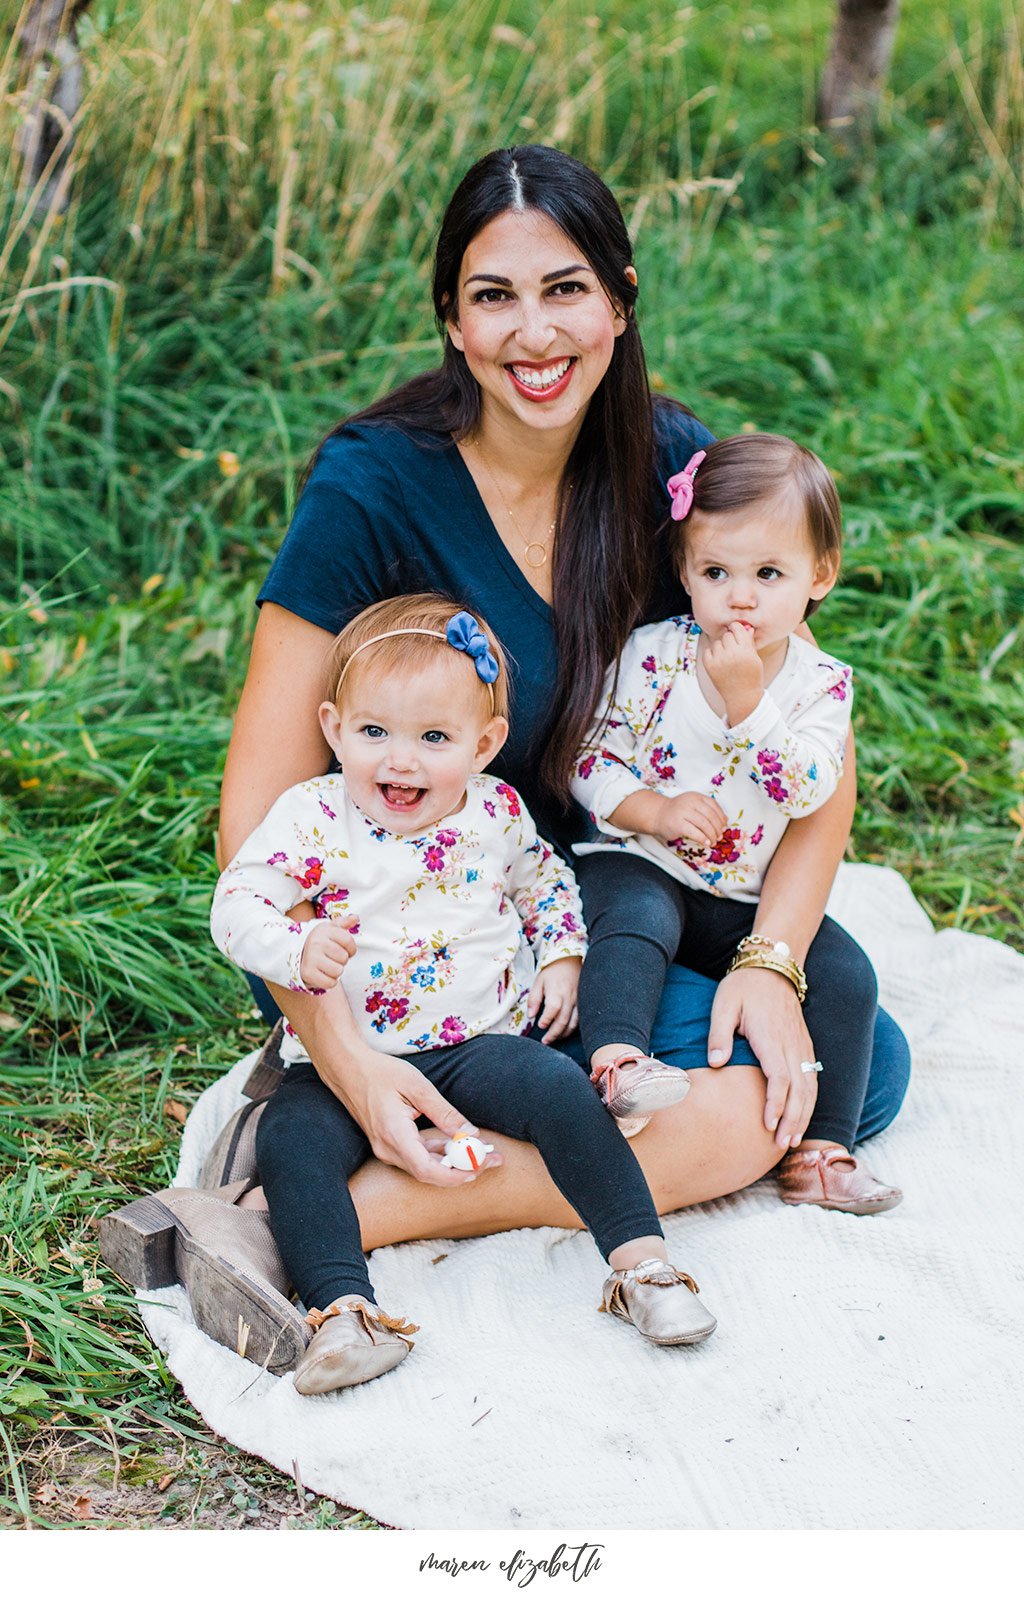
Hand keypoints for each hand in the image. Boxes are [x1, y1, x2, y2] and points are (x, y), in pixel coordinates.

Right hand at [299, 916, 356, 988]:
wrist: (296, 955)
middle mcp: (316, 943)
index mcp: (324, 931)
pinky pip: (330, 983)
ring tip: (327, 965)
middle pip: (344, 957)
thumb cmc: (319, 942)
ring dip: (336, 971)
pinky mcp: (308, 973)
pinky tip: (323, 974)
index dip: (351, 949)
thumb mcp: (329, 929)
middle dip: (342, 960)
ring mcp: (311, 958)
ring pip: (338, 971)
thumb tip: (355, 918)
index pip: (348, 941)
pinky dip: (329, 981)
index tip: (346, 950)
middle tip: (332, 958)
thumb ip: (343, 923)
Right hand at [330, 1037, 504, 1187]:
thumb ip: (445, 1112)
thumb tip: (470, 1134)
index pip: (428, 1171)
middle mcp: (387, 1149)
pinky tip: (457, 1145)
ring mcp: (385, 1149)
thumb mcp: (417, 1086)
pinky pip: (416, 1158)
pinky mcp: (387, 1145)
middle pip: (430, 1174)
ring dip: (454, 1163)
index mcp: (394, 1134)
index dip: (457, 1174)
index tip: (482, 1166)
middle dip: (464, 1170)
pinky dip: (439, 1154)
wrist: (347, 1069)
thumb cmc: (380, 1073)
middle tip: (493, 1159)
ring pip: (424, 1167)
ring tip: (484, 1152)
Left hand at [527, 955, 580, 1041]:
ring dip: (564, 1034)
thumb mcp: (539, 982)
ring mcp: (579, 1000)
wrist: (570, 960)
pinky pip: (580, 1019)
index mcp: (557, 991)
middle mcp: (569, 997)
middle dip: (554, 1033)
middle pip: (563, 1020)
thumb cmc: (552, 971)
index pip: (553, 1010)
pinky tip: (565, 1031)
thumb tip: (530, 1016)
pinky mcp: (584, 1002)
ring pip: (573, 1023)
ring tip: (555, 1039)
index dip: (546, 1020)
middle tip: (546, 1041)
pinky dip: (573, 1028)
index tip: (540, 1026)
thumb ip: (534, 999)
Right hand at [654, 790, 726, 847]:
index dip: (721, 817)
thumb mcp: (693, 806)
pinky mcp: (677, 824)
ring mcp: (683, 812)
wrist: (657, 814)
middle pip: (710, 815)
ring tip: (713, 841)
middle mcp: (690, 802)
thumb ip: (707, 810)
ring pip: (704, 824)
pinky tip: (706, 842)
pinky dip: (702, 838)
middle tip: (719, 836)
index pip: (713, 805)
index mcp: (696, 796)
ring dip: (711, 834)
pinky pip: (694, 832)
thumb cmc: (677, 812)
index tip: (723, 826)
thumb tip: (725, 820)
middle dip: (717, 828)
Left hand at [703, 624, 763, 724]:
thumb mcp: (755, 659)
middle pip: (727, 635)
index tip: (736, 631)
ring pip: (717, 643)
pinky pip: (707, 651)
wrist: (742, 696)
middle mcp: (732, 653)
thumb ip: (749, 642)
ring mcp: (720, 660)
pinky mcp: (710, 666)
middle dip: (730, 640)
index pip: (737, 628)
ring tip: (728, 659)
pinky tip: (719, 662)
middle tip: (734, 650)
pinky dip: (712, 655)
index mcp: (746, 650)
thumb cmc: (751, 676)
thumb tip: (747, 627)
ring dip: (721, 648)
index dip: (736, 628)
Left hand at [706, 965, 818, 1149]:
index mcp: (771, 1036)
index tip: (768, 1124)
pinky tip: (801, 1119)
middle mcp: (791, 1044)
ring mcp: (801, 1046)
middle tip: (782, 1146)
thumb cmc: (743, 987)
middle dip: (793, 1120)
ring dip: (804, 1115)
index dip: (775, 1103)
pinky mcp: (804, 1046)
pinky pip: (812, 1079)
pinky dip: (809, 1102)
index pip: (779, 1077)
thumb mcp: (724, 1004)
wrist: (773, 967)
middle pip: (799, 1089)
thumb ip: (719, 1034)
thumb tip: (715, 1063)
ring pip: (809, 1087)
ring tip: (793, 1141)